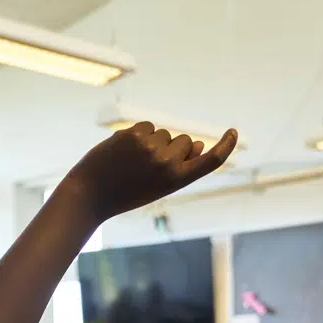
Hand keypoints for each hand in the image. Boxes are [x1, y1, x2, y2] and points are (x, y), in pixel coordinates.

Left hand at [61, 122, 237, 221]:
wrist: (90, 195)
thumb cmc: (125, 193)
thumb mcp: (157, 186)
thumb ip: (179, 167)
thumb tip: (195, 143)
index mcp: (176, 180)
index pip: (210, 161)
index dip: (225, 146)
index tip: (232, 132)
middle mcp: (167, 163)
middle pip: (184, 141)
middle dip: (173, 148)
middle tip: (148, 166)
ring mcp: (151, 147)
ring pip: (165, 133)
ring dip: (153, 142)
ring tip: (132, 161)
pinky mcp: (134, 135)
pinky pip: (147, 126)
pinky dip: (139, 135)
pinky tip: (124, 151)